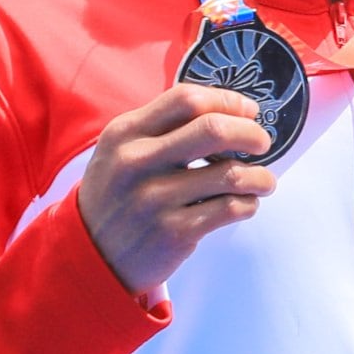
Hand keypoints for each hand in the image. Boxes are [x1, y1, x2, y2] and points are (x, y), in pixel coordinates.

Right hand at [76, 84, 276, 295]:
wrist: (91, 254)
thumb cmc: (117, 194)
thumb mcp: (120, 150)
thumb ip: (162, 127)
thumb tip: (227, 111)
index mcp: (125, 133)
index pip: (186, 99)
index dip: (228, 101)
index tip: (249, 111)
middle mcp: (137, 162)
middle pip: (213, 130)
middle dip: (251, 133)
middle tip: (262, 142)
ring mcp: (155, 199)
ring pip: (231, 174)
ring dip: (259, 176)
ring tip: (262, 181)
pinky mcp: (174, 232)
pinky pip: (230, 209)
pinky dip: (249, 204)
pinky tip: (245, 204)